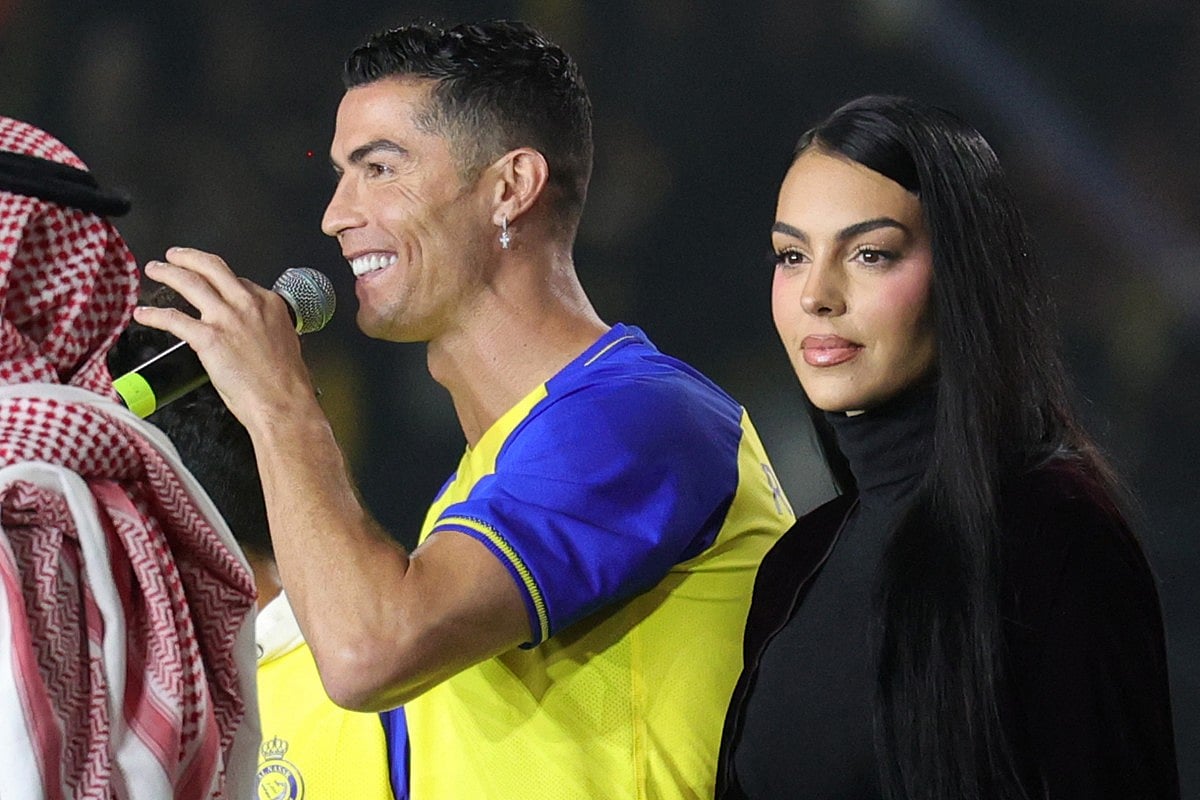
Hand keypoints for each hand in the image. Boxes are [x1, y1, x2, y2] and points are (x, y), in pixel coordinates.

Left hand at [133, 247, 319, 429]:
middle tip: (173, 256)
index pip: (238, 280)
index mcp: (269, 303)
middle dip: (188, 257)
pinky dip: (154, 315)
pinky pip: (174, 319)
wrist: (283, 403)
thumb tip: (252, 330)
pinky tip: (143, 314)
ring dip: (168, 273)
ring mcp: (227, 319)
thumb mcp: (285, 341)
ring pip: (190, 283)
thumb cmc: (286, 382)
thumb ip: (265, 328)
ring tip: (155, 270)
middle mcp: (247, 304)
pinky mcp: (209, 339)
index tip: (209, 280)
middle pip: (212, 267)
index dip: (219, 279)